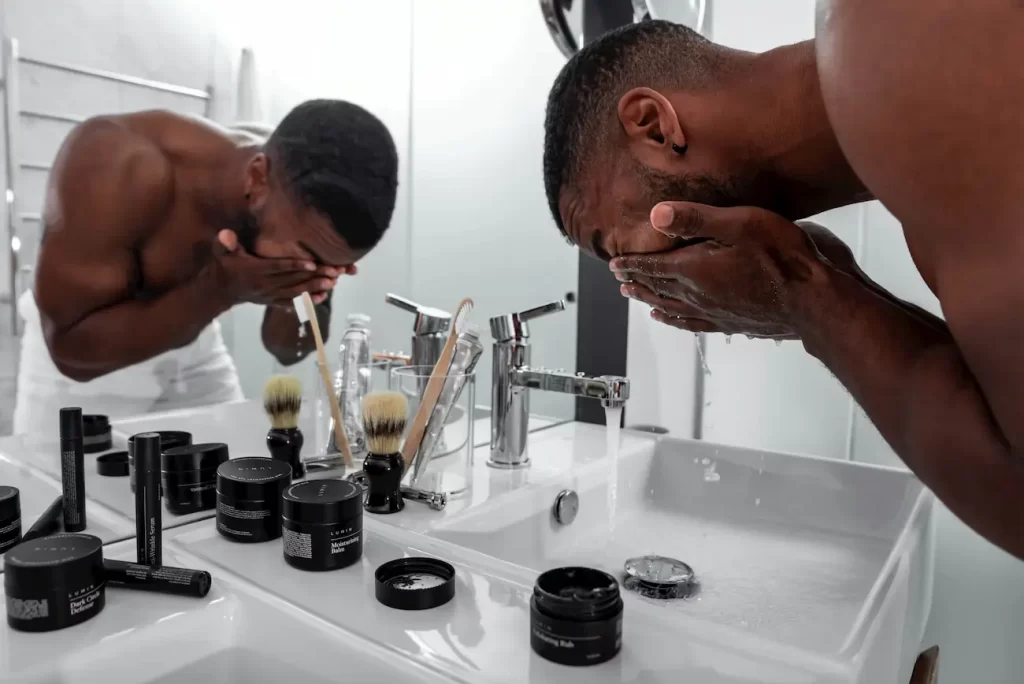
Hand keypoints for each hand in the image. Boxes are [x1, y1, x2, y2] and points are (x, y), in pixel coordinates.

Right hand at [213, 230, 336, 304]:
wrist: (222, 291)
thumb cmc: (226, 266)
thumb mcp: (222, 253)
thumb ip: (226, 244)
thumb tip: (226, 233)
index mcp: (254, 270)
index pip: (277, 267)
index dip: (294, 265)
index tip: (312, 263)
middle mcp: (265, 285)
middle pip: (292, 280)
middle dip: (313, 276)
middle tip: (333, 272)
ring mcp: (270, 295)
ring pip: (295, 292)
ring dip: (314, 288)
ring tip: (333, 283)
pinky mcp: (273, 302)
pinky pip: (292, 303)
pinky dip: (307, 301)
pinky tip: (322, 298)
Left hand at [609, 202, 832, 338]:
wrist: (814, 301)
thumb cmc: (783, 258)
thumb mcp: (739, 224)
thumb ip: (696, 219)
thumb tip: (656, 215)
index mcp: (695, 270)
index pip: (653, 266)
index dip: (632, 264)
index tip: (614, 264)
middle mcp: (698, 295)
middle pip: (657, 287)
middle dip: (636, 280)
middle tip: (619, 278)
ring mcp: (714, 312)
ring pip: (670, 307)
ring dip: (649, 300)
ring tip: (634, 297)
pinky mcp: (731, 322)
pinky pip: (691, 323)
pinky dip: (673, 320)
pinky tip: (670, 319)